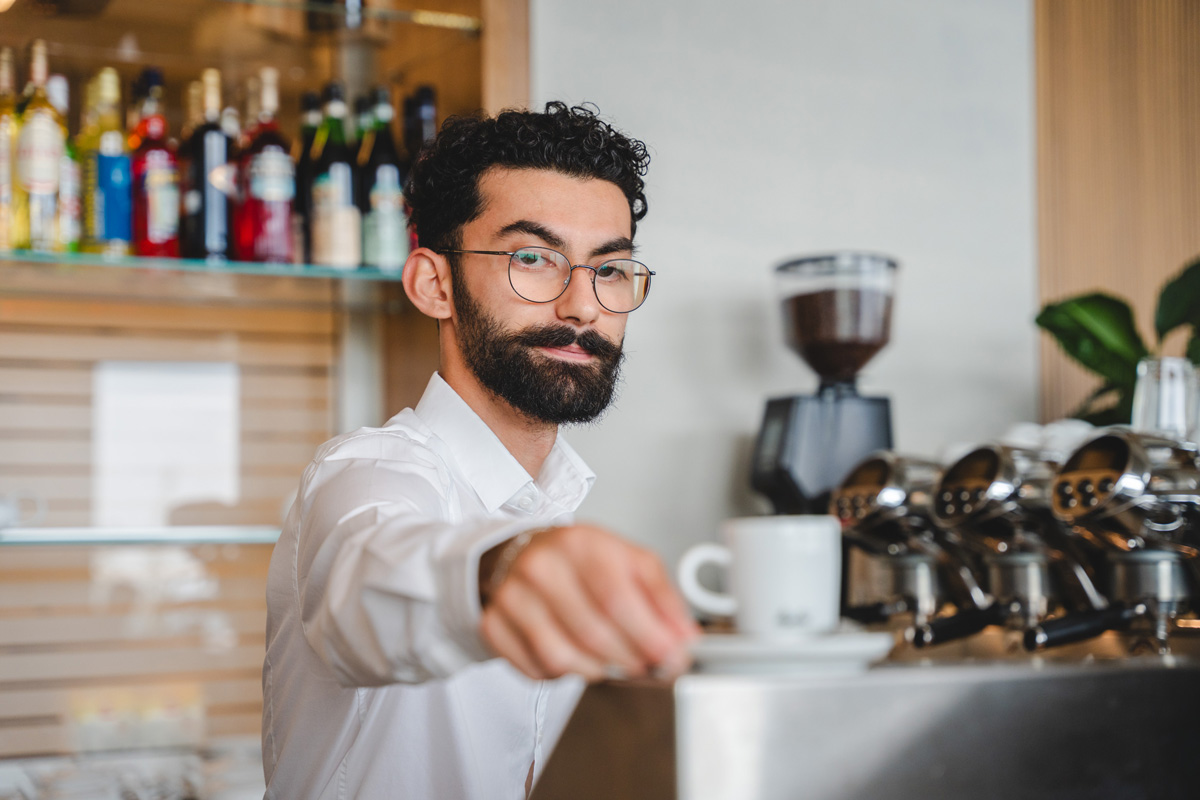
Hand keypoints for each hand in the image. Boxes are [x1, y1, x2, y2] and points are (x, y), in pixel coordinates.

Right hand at [479, 525, 699, 680]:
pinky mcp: (493, 625)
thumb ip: (663, 599)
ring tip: (608, 658)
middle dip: (630, 660)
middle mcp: (541, 567)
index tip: (671, 657)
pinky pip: (536, 670)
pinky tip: (573, 654)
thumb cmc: (582, 560)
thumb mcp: (631, 562)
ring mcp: (511, 597)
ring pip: (562, 659)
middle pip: (592, 634)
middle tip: (646, 665)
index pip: (617, 598)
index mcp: (581, 544)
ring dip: (596, 670)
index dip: (649, 636)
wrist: (524, 553)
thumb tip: (686, 640)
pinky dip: (562, 674)